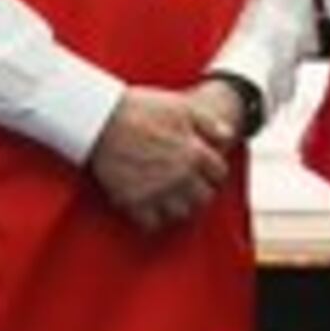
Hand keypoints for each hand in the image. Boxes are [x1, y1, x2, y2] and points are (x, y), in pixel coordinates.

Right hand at [88, 87, 231, 231]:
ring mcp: (158, 192)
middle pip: (203, 197)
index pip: (218, 173)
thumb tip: (228, 135)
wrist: (101, 119)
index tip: (203, 167)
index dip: (212, 169)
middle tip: (188, 183)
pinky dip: (152, 217)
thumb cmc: (140, 108)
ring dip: (178, 205)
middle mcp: (181, 177)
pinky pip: (152, 223)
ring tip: (170, 195)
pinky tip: (148, 205)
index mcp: (195, 153)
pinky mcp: (134, 201)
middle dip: (199, 190)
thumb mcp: (180, 107)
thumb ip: (208, 122)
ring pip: (181, 213)